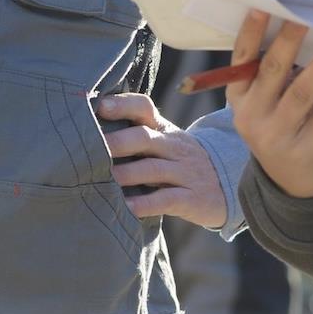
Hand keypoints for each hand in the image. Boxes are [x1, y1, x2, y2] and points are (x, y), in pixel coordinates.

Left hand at [93, 93, 224, 227]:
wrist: (227, 184)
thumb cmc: (179, 161)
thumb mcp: (164, 142)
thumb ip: (135, 134)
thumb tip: (85, 130)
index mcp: (164, 129)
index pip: (144, 107)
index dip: (122, 105)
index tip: (100, 107)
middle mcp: (174, 146)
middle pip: (144, 137)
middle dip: (116, 142)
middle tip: (89, 149)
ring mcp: (185, 172)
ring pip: (153, 169)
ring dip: (126, 174)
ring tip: (102, 180)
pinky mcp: (192, 198)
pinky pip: (166, 199)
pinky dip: (145, 204)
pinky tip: (127, 208)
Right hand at [227, 12, 312, 199]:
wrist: (293, 177)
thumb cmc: (279, 123)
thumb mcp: (263, 103)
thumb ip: (273, 75)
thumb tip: (302, 30)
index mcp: (238, 98)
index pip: (240, 61)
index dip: (250, 34)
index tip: (263, 9)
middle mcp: (252, 117)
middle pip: (272, 72)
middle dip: (289, 42)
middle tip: (306, 17)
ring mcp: (278, 135)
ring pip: (303, 92)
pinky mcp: (306, 148)